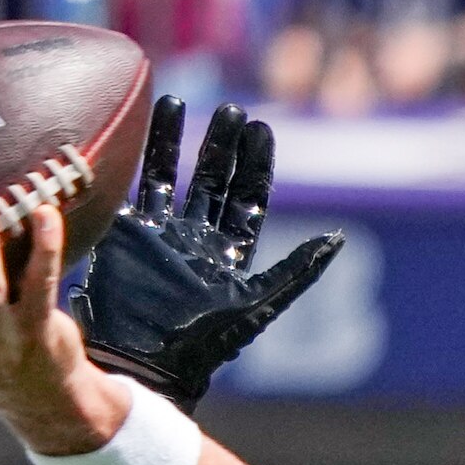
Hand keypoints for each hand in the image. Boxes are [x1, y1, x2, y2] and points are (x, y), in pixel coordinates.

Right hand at [73, 97, 345, 410]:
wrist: (147, 363)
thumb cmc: (205, 343)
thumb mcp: (260, 304)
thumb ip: (298, 271)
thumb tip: (338, 238)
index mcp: (231, 254)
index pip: (248, 200)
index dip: (256, 165)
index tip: (261, 128)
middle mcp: (197, 240)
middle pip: (213, 180)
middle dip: (221, 145)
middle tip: (231, 111)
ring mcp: (161, 236)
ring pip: (170, 177)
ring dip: (174, 140)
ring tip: (174, 101)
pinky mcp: (127, 236)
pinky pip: (134, 189)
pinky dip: (138, 159)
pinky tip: (138, 128)